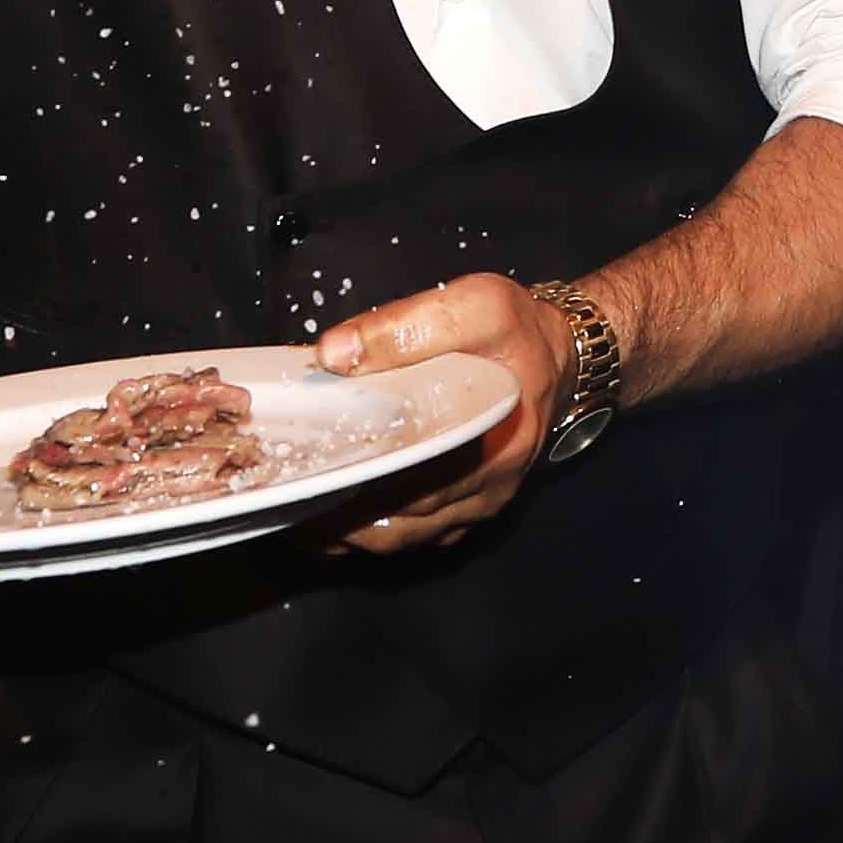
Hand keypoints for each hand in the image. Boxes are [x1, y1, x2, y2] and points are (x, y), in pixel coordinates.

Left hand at [318, 273, 584, 554]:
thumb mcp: (476, 305)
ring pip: (402, 538)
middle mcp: (488, 485)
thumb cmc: (517, 331)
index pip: (407, 479)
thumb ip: (405, 324)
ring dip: (346, 535)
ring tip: (295, 517)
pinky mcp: (471, 509)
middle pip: (399, 521)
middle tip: (283, 503)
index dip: (351, 487)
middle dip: (337, 517)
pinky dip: (371, 534)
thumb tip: (334, 354)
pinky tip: (333, 521)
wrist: (559, 355)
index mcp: (490, 439)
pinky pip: (417, 536)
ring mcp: (479, 504)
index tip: (302, 482)